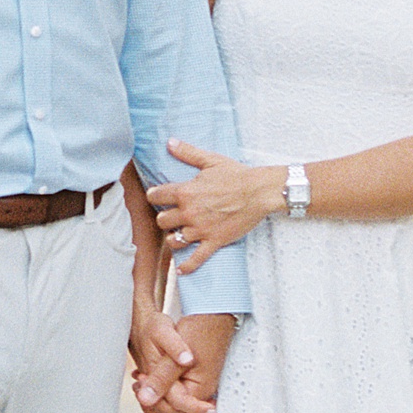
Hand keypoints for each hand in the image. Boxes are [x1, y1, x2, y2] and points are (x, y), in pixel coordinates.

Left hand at [132, 312, 236, 412]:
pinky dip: (161, 388)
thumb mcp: (175, 356)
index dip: (154, 401)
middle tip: (139, 382)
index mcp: (200, 390)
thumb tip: (146, 400)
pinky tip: (149, 377)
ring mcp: (199, 386)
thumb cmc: (199, 330)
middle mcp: (202, 392)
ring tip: (141, 380)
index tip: (142, 381)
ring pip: (173, 405)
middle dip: (154, 402)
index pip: (174, 412)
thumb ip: (161, 380)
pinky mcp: (195, 378)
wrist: (212, 313)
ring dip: (156, 396)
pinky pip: (176, 393)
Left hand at [148, 141, 283, 271]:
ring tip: (178, 234)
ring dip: (174, 237)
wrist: (259, 192)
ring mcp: (200, 230)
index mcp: (186, 192)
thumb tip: (170, 142)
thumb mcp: (210, 160)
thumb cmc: (236, 174)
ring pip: (174, 240)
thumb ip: (187, 152)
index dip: (154, 196)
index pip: (156, 196)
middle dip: (164, 217)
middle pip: (162, 221)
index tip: (156, 196)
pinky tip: (180, 269)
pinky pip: (195, 260)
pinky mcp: (213, 242)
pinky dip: (186, 267)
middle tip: (171, 215)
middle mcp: (189, 212)